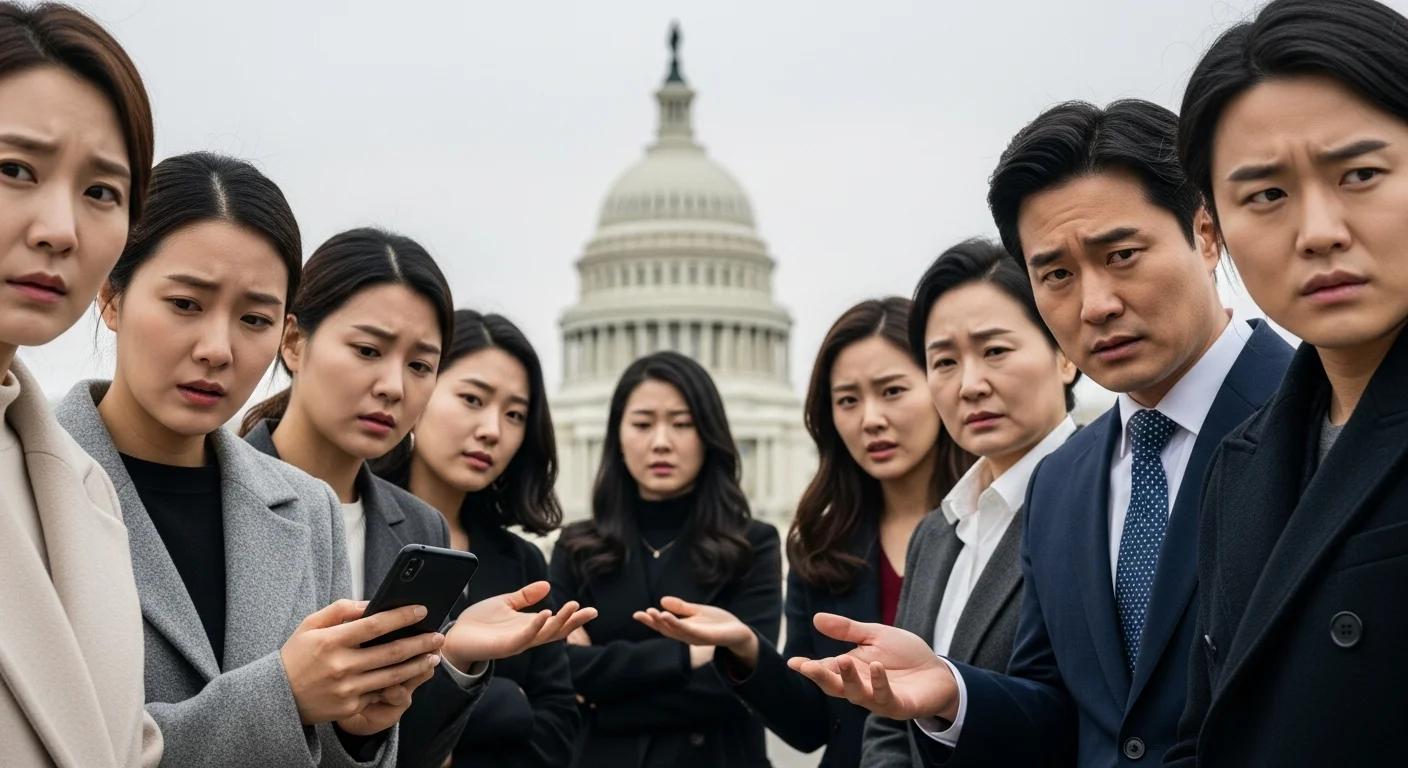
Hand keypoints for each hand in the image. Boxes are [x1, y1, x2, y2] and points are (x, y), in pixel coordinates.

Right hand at [281, 600, 444, 725]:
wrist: (276, 698)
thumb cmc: (296, 656)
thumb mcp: (310, 625)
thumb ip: (340, 610)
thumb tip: (370, 604)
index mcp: (331, 641)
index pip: (375, 625)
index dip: (402, 616)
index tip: (422, 610)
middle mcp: (342, 666)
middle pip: (392, 652)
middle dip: (421, 643)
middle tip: (439, 636)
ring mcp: (347, 689)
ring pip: (393, 676)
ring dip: (418, 665)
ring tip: (433, 656)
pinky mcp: (350, 707)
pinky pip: (380, 693)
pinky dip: (399, 684)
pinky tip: (412, 676)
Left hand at [442, 581, 597, 666]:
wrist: (455, 636)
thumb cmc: (479, 622)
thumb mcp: (506, 603)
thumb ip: (525, 596)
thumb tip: (547, 585)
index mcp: (528, 625)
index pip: (555, 622)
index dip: (573, 617)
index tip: (591, 609)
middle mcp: (526, 635)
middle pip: (556, 630)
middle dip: (573, 621)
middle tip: (591, 611)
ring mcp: (517, 642)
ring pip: (544, 634)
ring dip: (560, 622)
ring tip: (573, 607)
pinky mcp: (505, 646)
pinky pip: (524, 636)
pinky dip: (536, 626)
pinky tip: (546, 613)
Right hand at [633, 596, 758, 667]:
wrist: (739, 632)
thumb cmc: (719, 623)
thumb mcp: (697, 611)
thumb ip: (681, 607)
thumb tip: (662, 600)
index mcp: (683, 629)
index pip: (664, 625)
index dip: (650, 621)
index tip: (636, 614)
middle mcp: (686, 635)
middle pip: (666, 630)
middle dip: (654, 622)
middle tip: (642, 613)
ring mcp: (695, 638)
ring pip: (676, 631)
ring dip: (665, 623)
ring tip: (655, 613)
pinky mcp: (705, 638)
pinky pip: (689, 632)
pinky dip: (678, 625)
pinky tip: (670, 618)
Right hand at [785, 612, 958, 721]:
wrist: (939, 672)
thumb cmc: (905, 655)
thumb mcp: (875, 635)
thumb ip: (847, 630)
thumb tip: (816, 618)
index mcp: (852, 670)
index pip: (826, 669)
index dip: (809, 667)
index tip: (793, 661)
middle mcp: (861, 687)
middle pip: (835, 686)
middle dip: (820, 677)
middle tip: (806, 666)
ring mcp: (879, 699)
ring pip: (857, 695)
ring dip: (848, 679)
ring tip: (842, 659)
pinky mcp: (899, 706)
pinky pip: (886, 698)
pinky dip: (880, 683)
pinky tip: (876, 667)